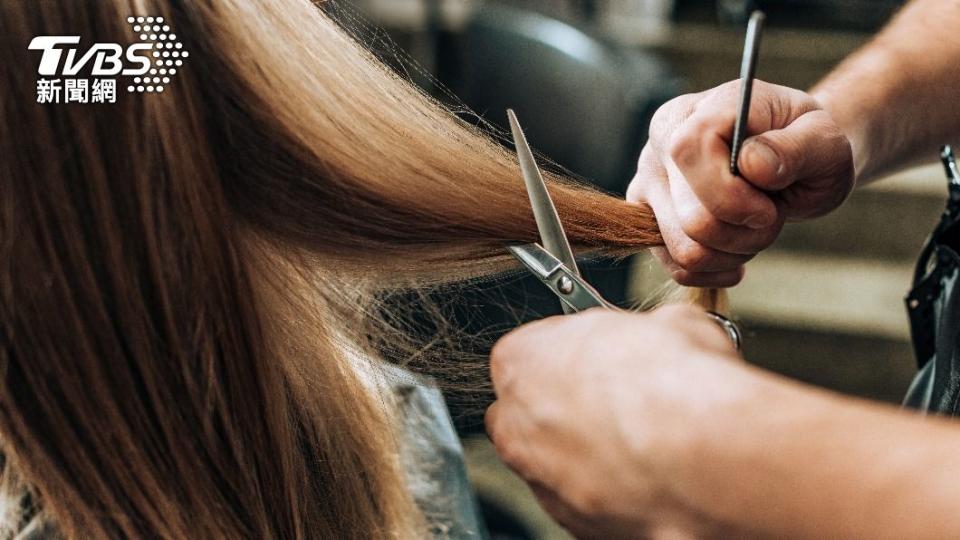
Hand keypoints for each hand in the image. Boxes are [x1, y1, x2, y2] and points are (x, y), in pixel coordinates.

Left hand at [485, 305, 771, 538]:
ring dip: (588, 449)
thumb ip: (646, 330)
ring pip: (554, 460)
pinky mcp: (573, 523)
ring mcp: (540, 479)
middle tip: (622, 398)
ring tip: (645, 441)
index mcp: (522, 360)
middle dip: (569, 402)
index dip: (577, 351)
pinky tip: (649, 476)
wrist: (701, 462)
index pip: (533, 349)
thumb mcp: (672, 322)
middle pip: (531, 408)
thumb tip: (667, 331)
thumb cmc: (673, 388)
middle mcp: (516, 423)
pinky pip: (583, 499)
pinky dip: (608, 489)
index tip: (609, 353)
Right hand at [627, 80, 853, 286]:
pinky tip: (738, 253)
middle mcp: (660, 145)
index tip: (770, 205)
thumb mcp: (825, 141)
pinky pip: (678, 268)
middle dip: (745, 233)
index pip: (688, 152)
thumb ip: (797, 147)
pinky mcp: (648, 221)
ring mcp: (647, 184)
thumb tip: (752, 163)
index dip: (731, 194)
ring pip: (684, 250)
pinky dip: (716, 270)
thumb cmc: (807, 147)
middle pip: (692, 219)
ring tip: (754, 230)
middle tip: (771, 216)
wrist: (792, 162)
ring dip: (734, 253)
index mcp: (696, 113)